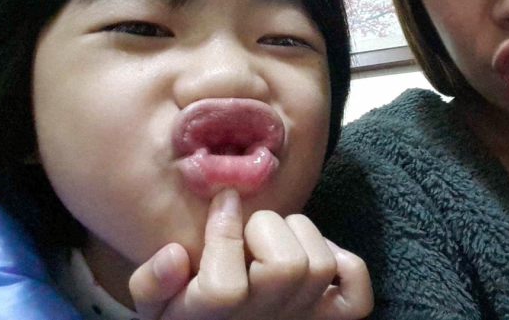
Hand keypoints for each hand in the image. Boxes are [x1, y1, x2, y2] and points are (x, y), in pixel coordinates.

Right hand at [129, 189, 372, 318]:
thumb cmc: (187, 315)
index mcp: (214, 316)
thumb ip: (152, 283)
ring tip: (274, 236)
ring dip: (301, 235)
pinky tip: (320, 252)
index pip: (224, 289)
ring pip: (320, 267)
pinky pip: (356, 298)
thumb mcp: (154, 306)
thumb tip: (175, 254)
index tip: (222, 201)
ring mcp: (301, 319)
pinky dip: (347, 267)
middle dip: (266, 229)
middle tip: (249, 227)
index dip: (223, 234)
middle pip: (287, 269)